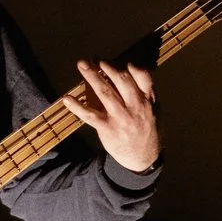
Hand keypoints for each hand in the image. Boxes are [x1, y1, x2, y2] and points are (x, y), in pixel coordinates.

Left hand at [61, 59, 159, 173]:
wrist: (143, 160)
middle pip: (121, 81)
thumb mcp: (155, 111)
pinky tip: (67, 98)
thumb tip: (129, 70)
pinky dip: (77, 106)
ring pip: (104, 92)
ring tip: (82, 65)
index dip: (133, 68)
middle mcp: (135, 107)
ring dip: (92, 76)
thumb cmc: (147, 130)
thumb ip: (145, 92)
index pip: (144, 78)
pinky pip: (89, 115)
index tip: (124, 62)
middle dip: (108, 68)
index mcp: (149, 101)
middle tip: (98, 60)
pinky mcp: (107, 128)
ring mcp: (120, 117)